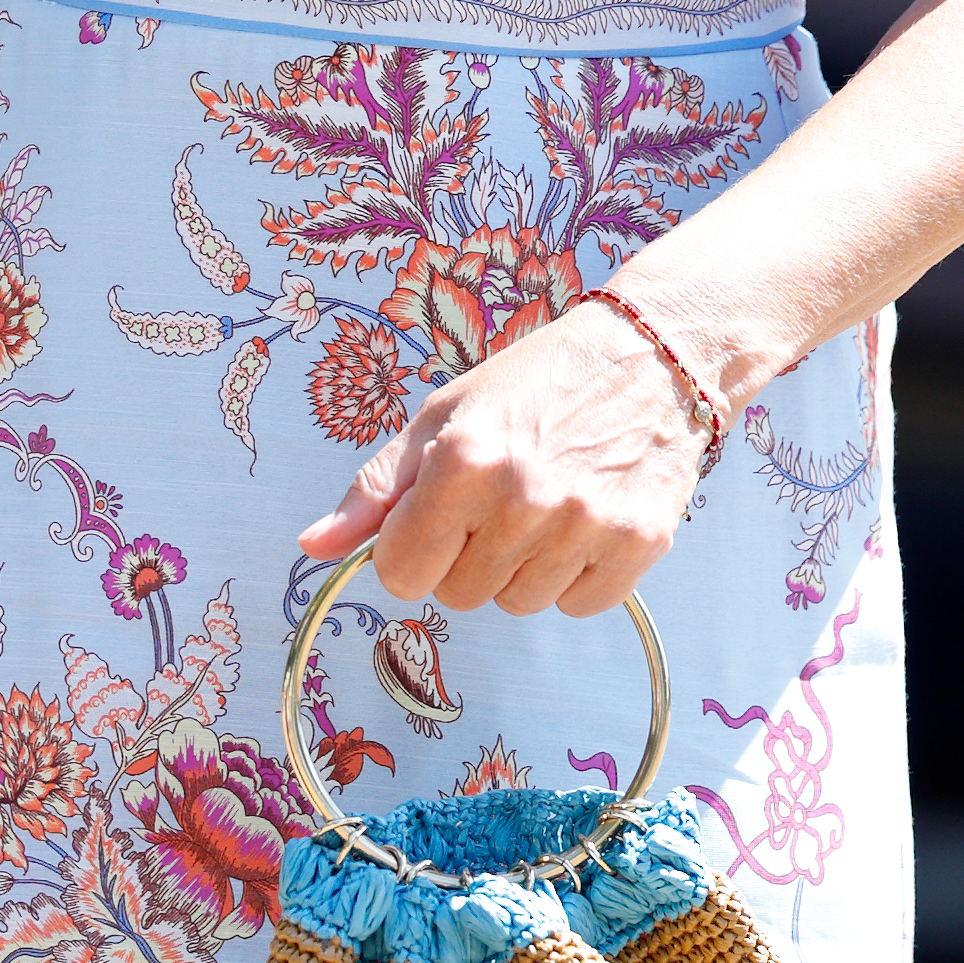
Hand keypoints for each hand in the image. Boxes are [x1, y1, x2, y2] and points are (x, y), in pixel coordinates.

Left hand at [299, 301, 705, 614]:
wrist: (649, 356)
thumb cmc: (534, 382)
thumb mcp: (441, 417)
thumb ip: (375, 490)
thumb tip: (314, 548)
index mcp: (461, 462)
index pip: (400, 574)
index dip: (413, 549)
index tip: (440, 517)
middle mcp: (521, 499)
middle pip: (459, 595)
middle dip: (469, 557)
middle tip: (501, 500)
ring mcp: (584, 525)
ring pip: (519, 604)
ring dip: (523, 568)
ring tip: (546, 505)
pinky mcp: (638, 544)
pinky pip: (579, 605)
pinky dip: (577, 576)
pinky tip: (584, 522)